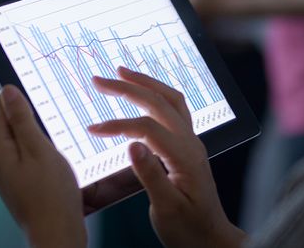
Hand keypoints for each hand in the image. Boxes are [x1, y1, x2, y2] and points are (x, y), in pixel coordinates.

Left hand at [0, 85, 86, 247]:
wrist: (56, 235)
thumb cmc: (51, 195)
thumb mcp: (39, 148)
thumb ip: (21, 118)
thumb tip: (8, 91)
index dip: (18, 98)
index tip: (38, 100)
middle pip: (8, 124)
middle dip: (29, 121)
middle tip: (52, 131)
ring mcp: (3, 175)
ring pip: (18, 142)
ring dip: (36, 139)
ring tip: (55, 152)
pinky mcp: (15, 185)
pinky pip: (24, 159)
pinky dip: (38, 156)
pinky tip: (52, 165)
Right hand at [89, 67, 246, 247]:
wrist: (211, 240)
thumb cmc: (189, 230)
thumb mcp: (167, 208)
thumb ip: (150, 175)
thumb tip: (131, 144)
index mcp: (185, 157)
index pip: (147, 128)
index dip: (118, 125)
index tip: (92, 129)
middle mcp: (191, 143)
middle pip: (159, 103)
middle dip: (128, 87)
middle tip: (99, 80)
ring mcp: (192, 142)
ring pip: (171, 100)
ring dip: (146, 83)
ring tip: (122, 73)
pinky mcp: (188, 146)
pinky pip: (175, 109)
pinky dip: (156, 94)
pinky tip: (144, 92)